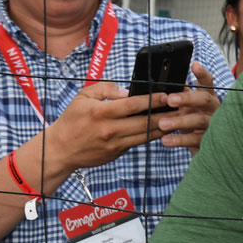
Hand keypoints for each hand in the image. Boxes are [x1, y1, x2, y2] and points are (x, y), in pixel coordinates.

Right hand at [45, 81, 173, 170]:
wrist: (60, 149)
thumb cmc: (72, 119)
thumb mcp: (83, 96)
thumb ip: (106, 89)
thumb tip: (128, 92)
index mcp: (101, 113)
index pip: (132, 105)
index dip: (152, 100)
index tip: (167, 95)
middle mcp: (110, 130)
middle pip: (144, 122)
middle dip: (165, 115)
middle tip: (181, 107)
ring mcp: (115, 144)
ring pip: (145, 135)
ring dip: (163, 127)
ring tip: (178, 119)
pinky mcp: (117, 153)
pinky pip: (138, 142)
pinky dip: (151, 135)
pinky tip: (162, 128)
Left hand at [160, 62, 220, 152]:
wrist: (209, 143)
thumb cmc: (194, 118)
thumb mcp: (190, 105)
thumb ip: (181, 92)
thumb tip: (164, 80)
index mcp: (208, 96)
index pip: (207, 82)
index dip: (202, 74)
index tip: (194, 65)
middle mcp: (213, 108)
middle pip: (204, 100)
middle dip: (187, 98)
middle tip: (170, 100)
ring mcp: (212, 125)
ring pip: (198, 121)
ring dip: (180, 121)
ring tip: (162, 123)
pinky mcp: (208, 141)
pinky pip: (194, 140)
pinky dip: (179, 140)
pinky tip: (166, 140)